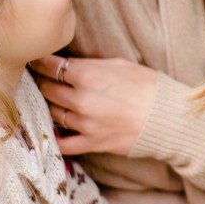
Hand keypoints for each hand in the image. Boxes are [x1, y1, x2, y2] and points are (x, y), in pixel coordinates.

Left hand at [29, 53, 157, 155]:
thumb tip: (69, 65)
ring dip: (51, 106)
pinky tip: (53, 130)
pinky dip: (56, 137)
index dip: (41, 62)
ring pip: (53, 113)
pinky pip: (63, 143)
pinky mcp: (92, 143)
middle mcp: (81, 100)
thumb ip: (91, 64)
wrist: (169, 117)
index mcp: (88, 75)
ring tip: (52, 100)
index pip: (51, 67)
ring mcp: (85, 123)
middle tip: (39, 79)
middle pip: (47, 89)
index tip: (36, 60)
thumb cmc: (148, 85)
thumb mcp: (121, 64)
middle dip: (42, 82)